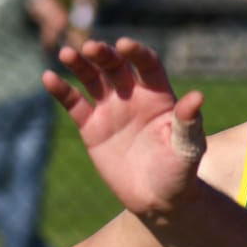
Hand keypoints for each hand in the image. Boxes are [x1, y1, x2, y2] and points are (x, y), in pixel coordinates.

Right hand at [45, 38, 205, 222]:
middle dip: (103, 55)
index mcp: (158, 96)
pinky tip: (49, 77)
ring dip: (79, 64)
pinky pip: (74, 103)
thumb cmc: (179, 172)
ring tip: (67, 53)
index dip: (136, 53)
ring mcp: (110, 109)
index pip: (147, 65)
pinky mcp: (91, 125)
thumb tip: (198, 96)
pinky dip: (61, 89)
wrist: (157, 200)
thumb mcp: (187, 148)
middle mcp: (133, 96)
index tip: (125, 45)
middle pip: (116, 66)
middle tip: (90, 48)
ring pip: (92, 78)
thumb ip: (188, 123)